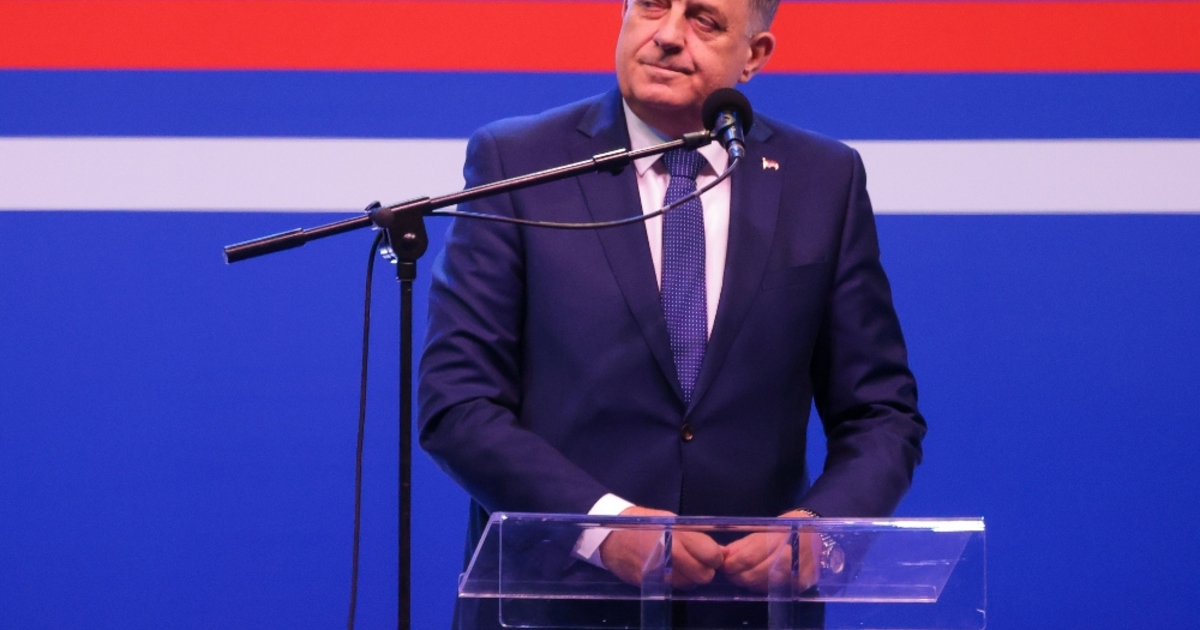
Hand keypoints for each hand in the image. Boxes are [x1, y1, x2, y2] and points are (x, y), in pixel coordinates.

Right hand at [599, 506, 723, 588]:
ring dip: (690, 578)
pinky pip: (672, 587)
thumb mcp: (667, 520)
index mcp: (677, 533)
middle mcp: (671, 553)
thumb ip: (693, 536)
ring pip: (689, 584)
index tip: (711, 557)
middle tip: (698, 564)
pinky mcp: (650, 582)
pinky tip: (668, 571)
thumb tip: (719, 551)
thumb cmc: (640, 523)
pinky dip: (675, 581)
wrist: (608, 536)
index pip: (710, 553)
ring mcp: (660, 570)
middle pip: (703, 574)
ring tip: (681, 566)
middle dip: (704, 571)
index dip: (714, 557)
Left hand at [721, 510, 820, 592]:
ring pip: (765, 584)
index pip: (750, 556)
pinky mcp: (803, 584)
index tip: (724, 565)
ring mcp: (799, 572)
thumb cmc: (787, 529)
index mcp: (780, 536)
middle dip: (739, 575)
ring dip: (749, 582)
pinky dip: (762, 586)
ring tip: (742, 576)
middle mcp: (792, 555)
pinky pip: (776, 590)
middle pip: (756, 574)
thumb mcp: (764, 529)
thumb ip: (744, 544)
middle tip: (730, 573)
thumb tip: (724, 555)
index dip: (734, 563)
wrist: (816, 534)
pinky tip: (758, 580)